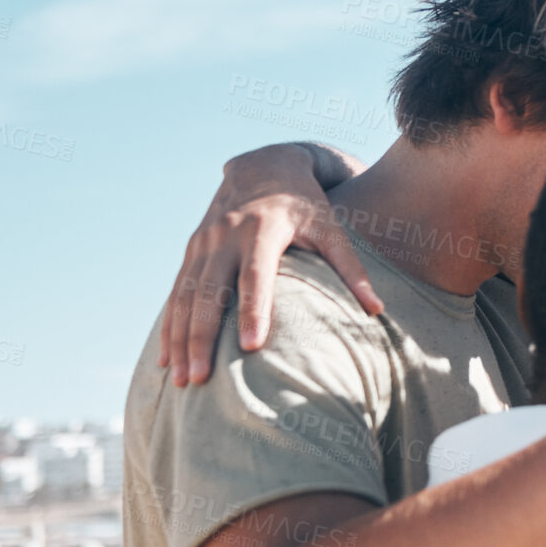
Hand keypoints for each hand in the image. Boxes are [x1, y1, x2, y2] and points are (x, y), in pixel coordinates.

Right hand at [160, 144, 382, 385]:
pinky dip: (169, 326)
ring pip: (184, 296)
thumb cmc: (307, 205)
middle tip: (201, 380)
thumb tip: (377, 310)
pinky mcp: (191, 250)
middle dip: (202, 338)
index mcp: (262, 229)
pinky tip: (167, 360)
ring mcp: (203, 243)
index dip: (253, 311)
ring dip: (179, 339)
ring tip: (182, 380)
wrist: (264, 166)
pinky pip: (175, 293)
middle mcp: (225, 235)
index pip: (256, 276)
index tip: (250, 347)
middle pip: (209, 292)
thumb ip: (353, 270)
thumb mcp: (333, 229)